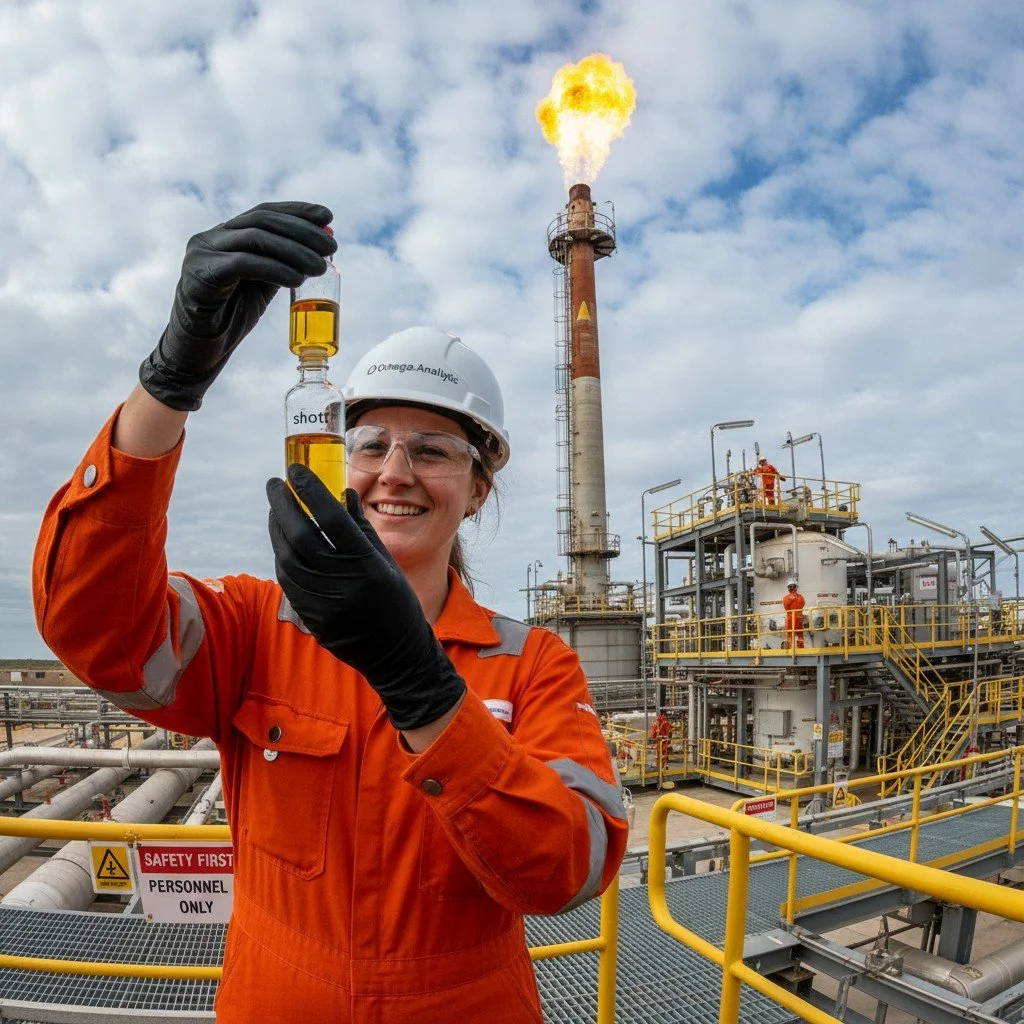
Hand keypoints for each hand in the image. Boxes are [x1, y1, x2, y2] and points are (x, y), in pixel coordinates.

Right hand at [140, 201, 336, 410]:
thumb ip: (282, 263)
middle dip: (301, 231)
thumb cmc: (230, 317)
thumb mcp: (261, 285)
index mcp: (224, 236)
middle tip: (331, 245)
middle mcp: (210, 238)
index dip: (297, 211)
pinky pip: (243, 265)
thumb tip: (320, 248)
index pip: (263, 213)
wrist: (197, 351)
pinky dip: (274, 269)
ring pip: (254, 240)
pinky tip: (297, 279)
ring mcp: (201, 254)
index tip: (327, 215)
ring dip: (294, 251)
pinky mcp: (199, 275)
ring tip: (320, 266)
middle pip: (261, 222)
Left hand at [266, 465, 466, 730]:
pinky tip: (281, 540)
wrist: (396, 654)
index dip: (310, 491)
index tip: (295, 470)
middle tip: (275, 484)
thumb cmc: (396, 601)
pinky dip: (281, 555)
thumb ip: (362, 528)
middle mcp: (344, 583)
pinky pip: (288, 580)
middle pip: (301, 535)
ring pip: (288, 558)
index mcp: (367, 564)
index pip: (330, 519)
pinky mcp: (312, 618)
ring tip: (276, 508)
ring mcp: (324, 603)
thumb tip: (342, 493)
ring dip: (277, 529)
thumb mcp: (387, 561)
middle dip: (283, 505)